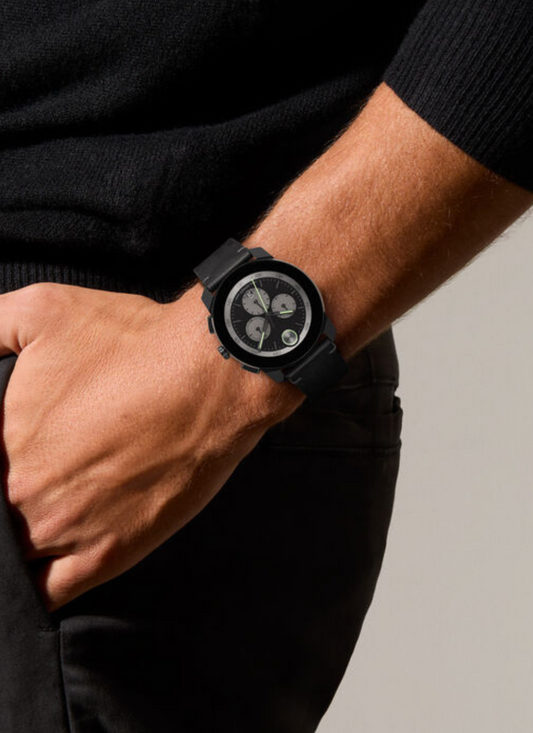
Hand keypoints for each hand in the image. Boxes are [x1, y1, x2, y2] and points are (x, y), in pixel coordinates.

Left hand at [0, 282, 303, 612]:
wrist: (209, 376)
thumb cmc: (132, 343)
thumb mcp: (41, 310)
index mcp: (0, 441)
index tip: (7, 458)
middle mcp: (22, 495)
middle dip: (2, 498)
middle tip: (40, 473)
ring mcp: (64, 532)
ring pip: (13, 559)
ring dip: (16, 543)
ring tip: (44, 512)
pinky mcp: (108, 556)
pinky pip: (49, 593)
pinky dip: (35, 587)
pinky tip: (39, 565)